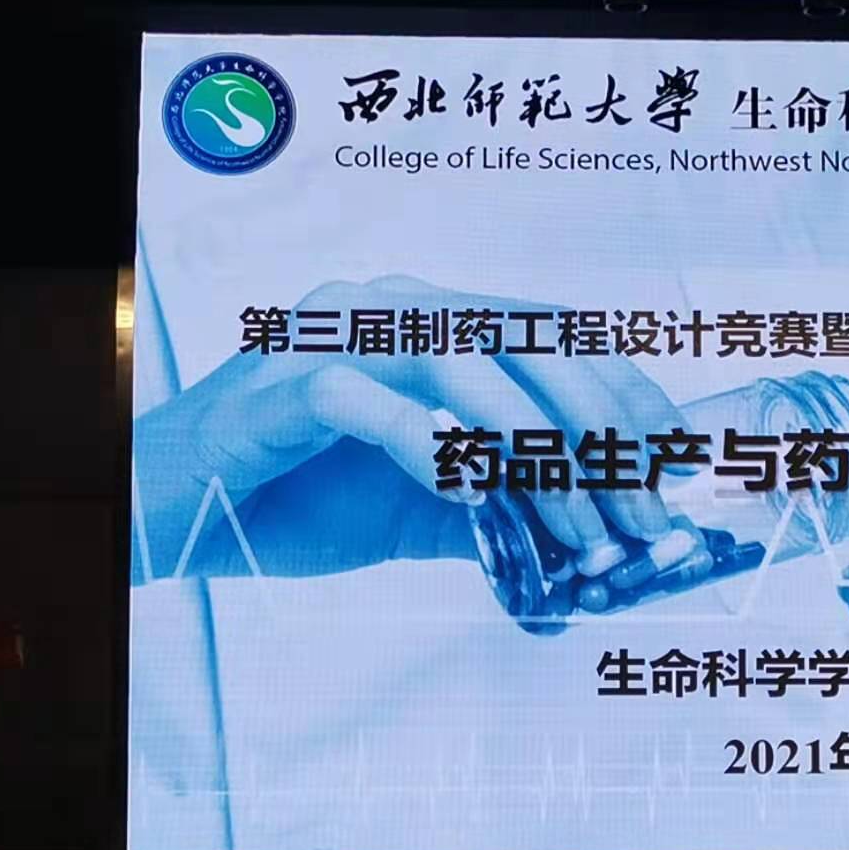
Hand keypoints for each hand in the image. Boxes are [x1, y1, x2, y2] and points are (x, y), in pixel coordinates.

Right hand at [133, 275, 686, 580]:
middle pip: (528, 343)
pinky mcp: (279, 391)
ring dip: (537, 455)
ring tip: (582, 532)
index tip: (681, 463)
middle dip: (604, 431)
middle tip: (646, 515)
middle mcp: (389, 308)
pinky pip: (366, 403)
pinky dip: (429, 446)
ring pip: (462, 366)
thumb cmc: (291, 497)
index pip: (557, 332)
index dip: (631, 391)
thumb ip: (505, 507)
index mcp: (431, 319)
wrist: (167, 511)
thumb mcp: (423, 509)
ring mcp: (331, 341)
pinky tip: (474, 499)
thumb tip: (599, 541)